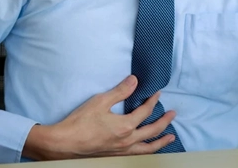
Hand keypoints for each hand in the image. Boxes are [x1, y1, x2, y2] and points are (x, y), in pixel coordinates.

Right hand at [23, 75, 176, 160]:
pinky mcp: (114, 156)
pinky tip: (147, 149)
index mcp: (125, 127)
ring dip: (161, 142)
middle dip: (164, 122)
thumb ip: (120, 91)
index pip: (145, 112)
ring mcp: (121, 151)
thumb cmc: (81, 122)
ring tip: (170, 137)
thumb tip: (135, 80)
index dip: (153, 101)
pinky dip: (147, 151)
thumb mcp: (101, 101)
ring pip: (147, 149)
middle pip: (151, 132)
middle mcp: (127, 141)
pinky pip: (137, 155)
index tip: (158, 93)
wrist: (64, 144)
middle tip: (173, 114)